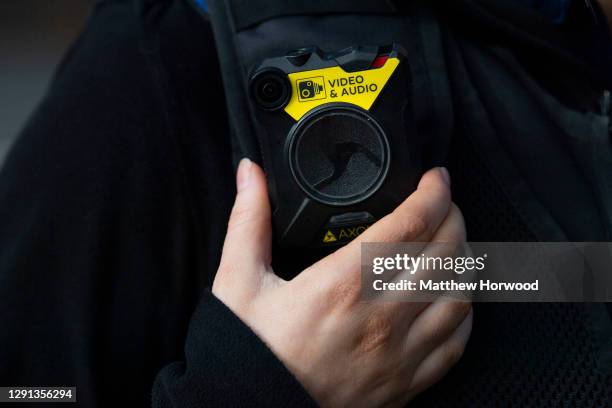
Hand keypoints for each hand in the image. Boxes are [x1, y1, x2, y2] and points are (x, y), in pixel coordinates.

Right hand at [213, 159, 471, 406]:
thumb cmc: (250, 349)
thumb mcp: (238, 280)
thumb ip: (248, 220)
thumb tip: (249, 171)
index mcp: (343, 284)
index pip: (411, 224)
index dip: (434, 192)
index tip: (436, 177)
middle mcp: (382, 316)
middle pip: (447, 253)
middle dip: (455, 217)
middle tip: (445, 204)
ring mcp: (400, 353)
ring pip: (461, 295)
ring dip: (466, 261)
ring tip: (453, 244)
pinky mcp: (406, 382)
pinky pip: (457, 342)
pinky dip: (465, 311)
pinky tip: (454, 297)